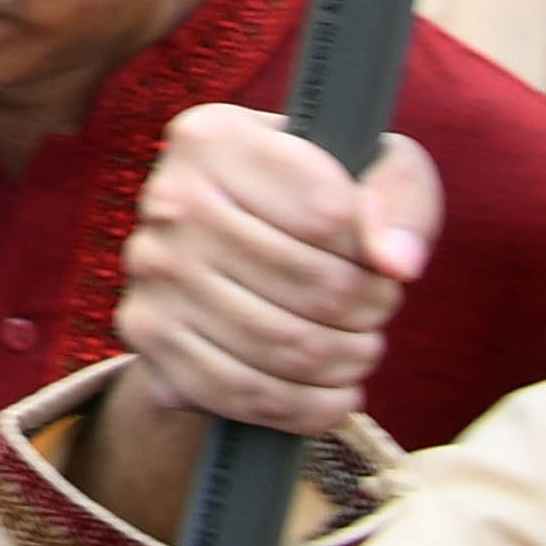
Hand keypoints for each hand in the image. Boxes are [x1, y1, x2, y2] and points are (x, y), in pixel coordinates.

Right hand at [108, 106, 431, 435]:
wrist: (217, 247)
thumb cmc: (307, 198)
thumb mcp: (367, 167)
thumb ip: (400, 194)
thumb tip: (395, 261)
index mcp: (213, 138)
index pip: (329, 215)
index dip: (374, 253)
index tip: (378, 259)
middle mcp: (169, 198)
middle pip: (314, 286)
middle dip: (370, 311)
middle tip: (378, 310)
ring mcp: (150, 267)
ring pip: (287, 346)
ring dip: (348, 361)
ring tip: (362, 348)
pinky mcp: (145, 331)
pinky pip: (245, 392)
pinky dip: (309, 408)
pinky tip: (335, 394)